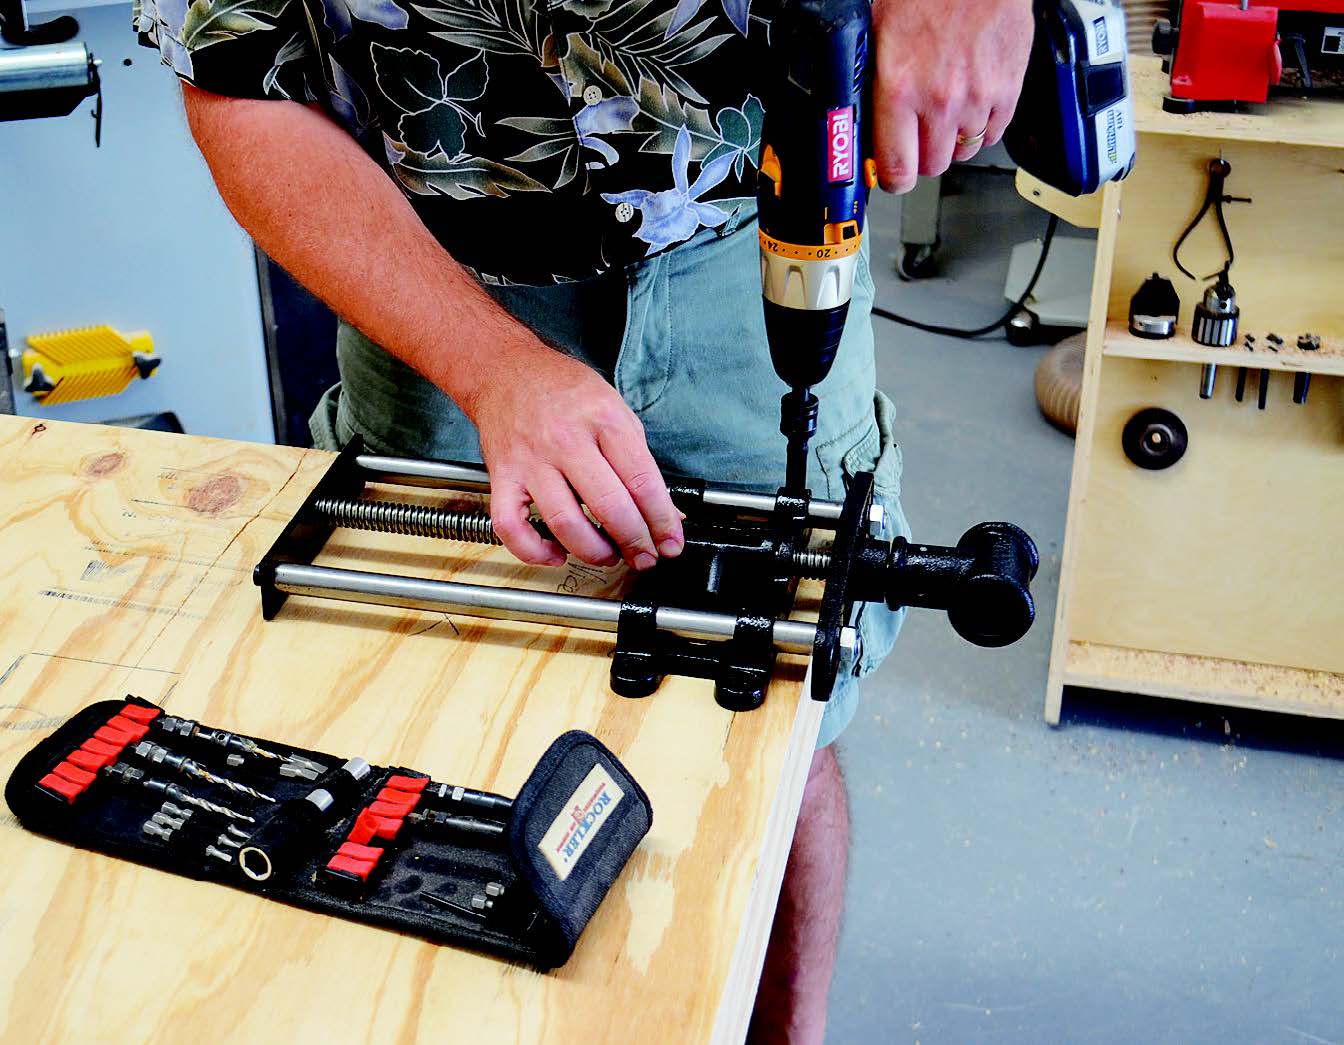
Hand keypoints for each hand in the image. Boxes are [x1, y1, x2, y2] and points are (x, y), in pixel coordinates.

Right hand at [464, 344, 684, 569]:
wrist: (506, 372)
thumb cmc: (564, 392)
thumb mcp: (616, 410)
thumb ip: (639, 461)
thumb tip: (665, 510)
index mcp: (603, 419)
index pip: (643, 482)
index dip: (662, 521)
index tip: (670, 542)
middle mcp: (566, 440)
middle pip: (609, 507)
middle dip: (635, 542)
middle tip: (645, 556)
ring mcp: (531, 461)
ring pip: (565, 523)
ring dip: (594, 552)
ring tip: (609, 555)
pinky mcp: (502, 477)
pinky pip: (512, 527)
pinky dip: (535, 551)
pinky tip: (556, 553)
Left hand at [870, 0, 1033, 192]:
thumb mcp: (876, 31)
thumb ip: (869, 79)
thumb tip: (856, 114)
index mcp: (901, 88)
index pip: (897, 169)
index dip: (892, 178)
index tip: (890, 174)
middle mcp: (941, 100)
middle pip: (932, 166)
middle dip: (921, 157)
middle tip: (915, 138)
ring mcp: (979, 98)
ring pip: (964, 151)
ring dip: (952, 139)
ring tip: (944, 112)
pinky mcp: (1009, 89)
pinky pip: (996, 133)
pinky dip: (983, 126)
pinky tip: (971, 103)